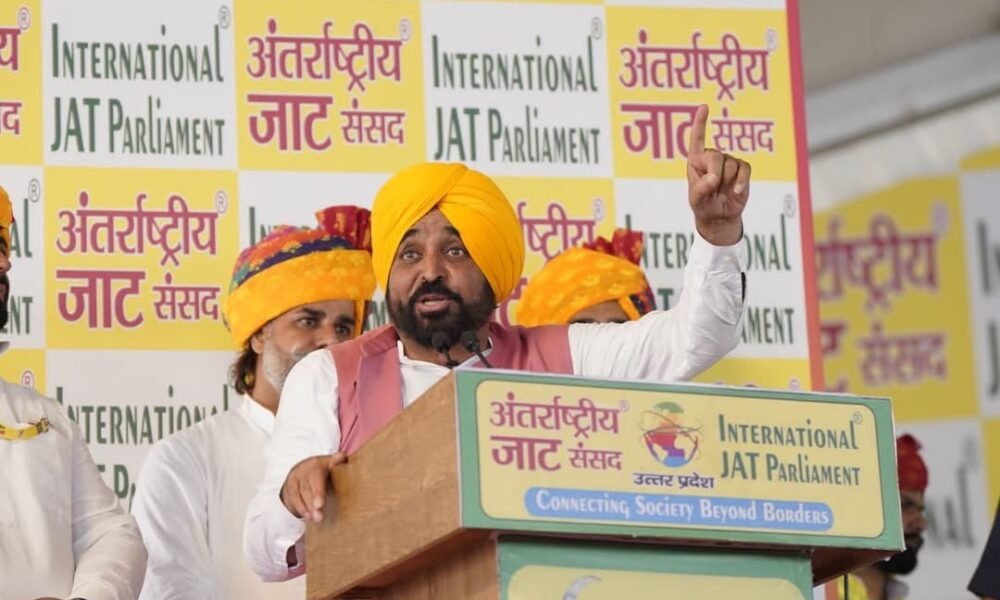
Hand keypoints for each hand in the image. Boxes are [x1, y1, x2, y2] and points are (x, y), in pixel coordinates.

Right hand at [280, 453, 346, 522]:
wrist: (304, 469)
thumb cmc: (324, 470)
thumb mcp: (331, 463)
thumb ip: (337, 461)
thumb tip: (342, 457)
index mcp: (315, 464)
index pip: (315, 478)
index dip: (318, 492)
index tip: (320, 505)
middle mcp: (302, 471)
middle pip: (306, 489)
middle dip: (312, 505)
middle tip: (319, 517)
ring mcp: (293, 480)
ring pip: (297, 495)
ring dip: (305, 509)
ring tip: (315, 519)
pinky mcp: (287, 489)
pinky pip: (291, 499)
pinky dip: (298, 509)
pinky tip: (306, 516)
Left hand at [687, 104, 749, 245]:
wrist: (719, 216)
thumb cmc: (703, 205)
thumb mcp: (696, 199)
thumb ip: (701, 188)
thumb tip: (714, 177)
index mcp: (696, 160)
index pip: (697, 139)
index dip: (700, 123)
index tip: (704, 107)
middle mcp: (712, 157)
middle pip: (716, 156)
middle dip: (715, 173)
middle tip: (714, 187)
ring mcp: (728, 162)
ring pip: (731, 165)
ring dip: (727, 181)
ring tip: (722, 191)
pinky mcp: (742, 169)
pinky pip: (745, 169)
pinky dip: (741, 181)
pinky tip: (736, 191)